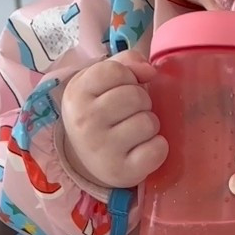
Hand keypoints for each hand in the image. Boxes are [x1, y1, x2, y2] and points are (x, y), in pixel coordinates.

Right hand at [60, 55, 167, 189]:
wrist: (83, 161)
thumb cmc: (99, 113)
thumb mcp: (100, 82)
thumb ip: (124, 63)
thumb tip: (149, 70)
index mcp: (76, 94)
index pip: (116, 71)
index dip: (128, 77)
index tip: (121, 89)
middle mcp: (84, 121)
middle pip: (135, 96)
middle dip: (141, 101)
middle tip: (130, 113)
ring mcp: (101, 149)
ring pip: (148, 122)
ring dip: (149, 125)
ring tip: (135, 132)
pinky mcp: (121, 171)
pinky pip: (157, 150)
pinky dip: (157, 148)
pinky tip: (143, 149)